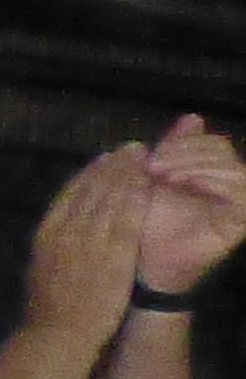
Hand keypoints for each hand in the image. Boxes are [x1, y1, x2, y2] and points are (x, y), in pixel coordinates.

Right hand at [27, 147, 149, 352]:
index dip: (89, 174)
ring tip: (139, 158)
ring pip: (110, 199)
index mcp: (48, 232)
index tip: (104, 160)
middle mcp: (68, 230)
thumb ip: (53, 245)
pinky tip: (146, 185)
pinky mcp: (113, 254)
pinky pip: (126, 219)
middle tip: (129, 149)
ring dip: (126, 175)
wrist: (58, 333)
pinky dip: (135, 198)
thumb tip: (61, 229)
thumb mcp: (40, 267)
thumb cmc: (49, 308)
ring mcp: (91, 241)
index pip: (70, 194)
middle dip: (112, 167)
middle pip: (92, 190)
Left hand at [139, 115, 245, 298]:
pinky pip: (242, 193)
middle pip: (223, 149)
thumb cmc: (146, 220)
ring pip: (235, 167)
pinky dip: (214, 182)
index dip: (183, 141)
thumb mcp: (154, 177)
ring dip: (197, 165)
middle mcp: (228, 184)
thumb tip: (193, 117)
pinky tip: (186, 184)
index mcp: (209, 171)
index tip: (151, 153)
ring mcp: (238, 202)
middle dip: (186, 151)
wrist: (142, 261)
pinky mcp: (240, 220)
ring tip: (167, 176)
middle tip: (155, 165)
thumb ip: (173, 148)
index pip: (211, 141)